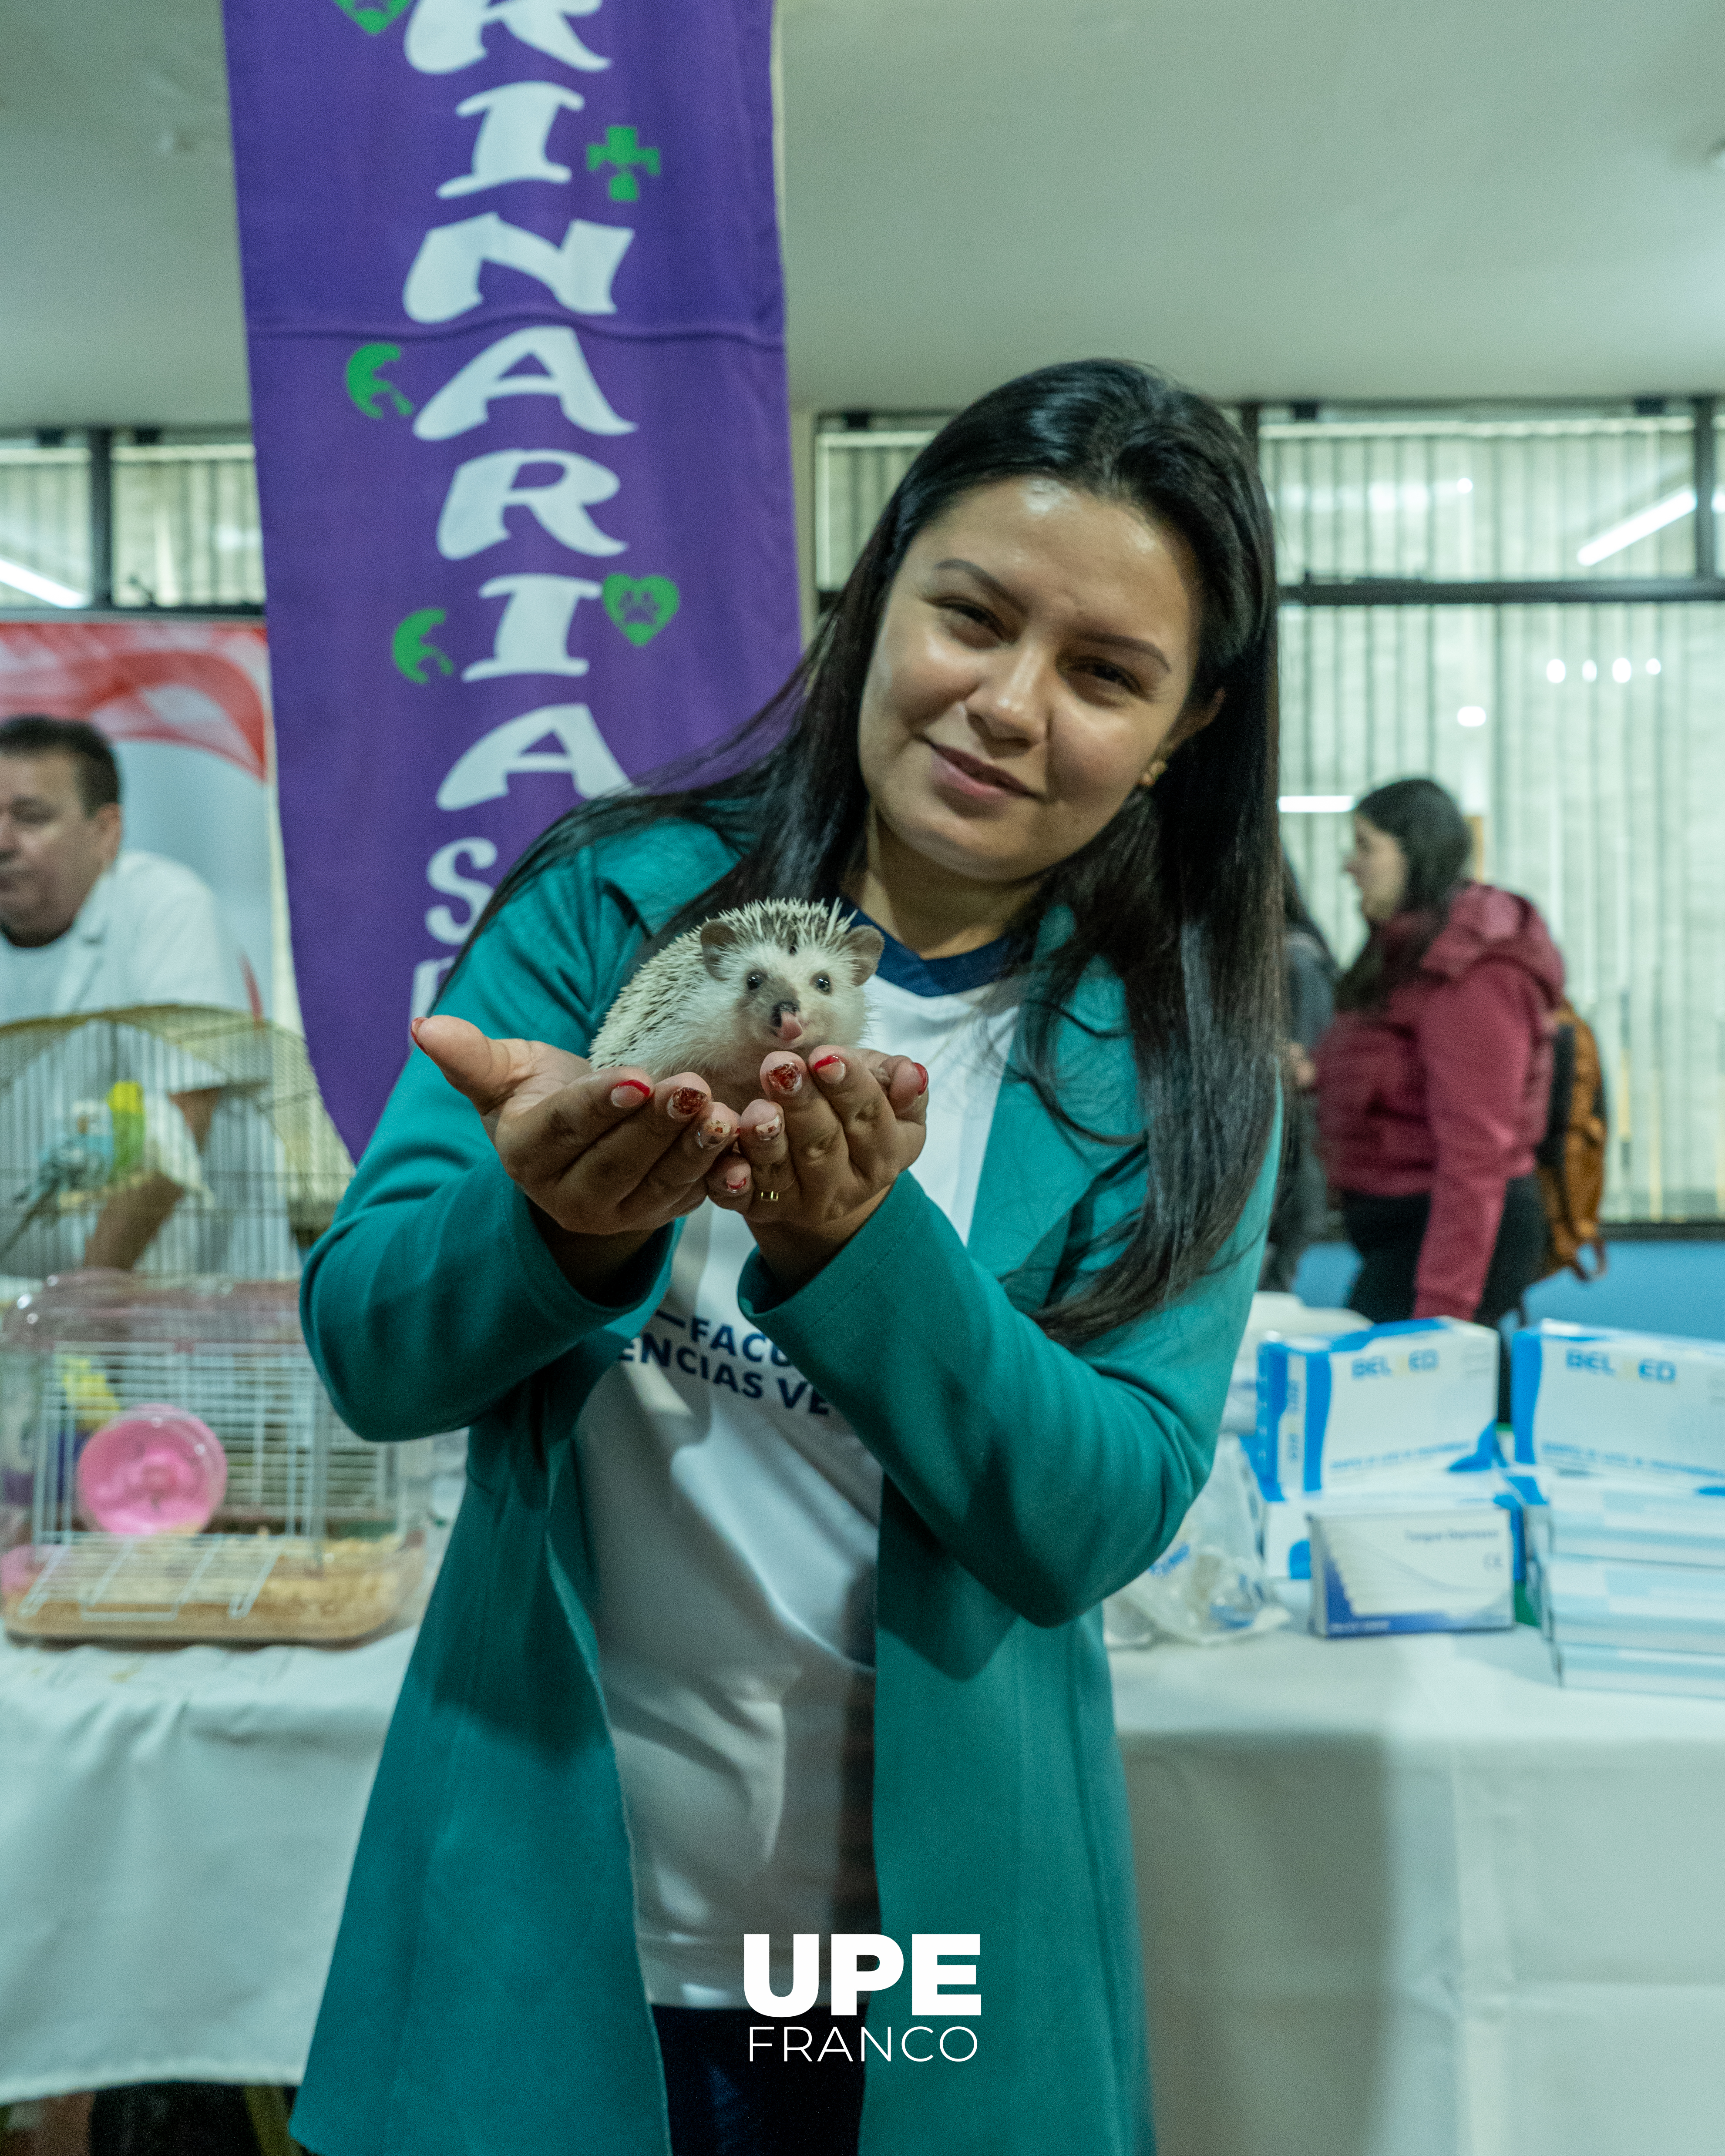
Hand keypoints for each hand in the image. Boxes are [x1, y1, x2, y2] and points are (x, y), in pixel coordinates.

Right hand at [412, 1015, 739, 1291]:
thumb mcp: (507, 1075)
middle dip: (657, 1126)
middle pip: (618, 1160)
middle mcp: (570, 1195)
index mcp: (528, 1154)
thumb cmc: (541, 1097)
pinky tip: (749, 1145)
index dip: (601, 1105)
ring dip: (696, 1152)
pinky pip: (697, 1199)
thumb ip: (472, 1057)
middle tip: (692, 1089)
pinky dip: (725, 1175)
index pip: (567, 1128)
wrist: (581, 1146)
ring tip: (725, 1115)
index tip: (635, 1077)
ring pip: (661, 1184)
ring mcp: (620, 1213)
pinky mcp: (662, 1216)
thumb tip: (422, 1026)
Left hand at [706, 1046, 927, 1290]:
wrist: (824, 1164)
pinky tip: (723, 1165)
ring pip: (782, 1172)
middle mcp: (847, 1186)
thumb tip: (912, 1075)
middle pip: (823, 1144)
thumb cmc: (854, 1112)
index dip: (849, 1086)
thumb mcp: (886, 1095)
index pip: (870, 1117)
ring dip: (766, 1141)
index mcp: (885, 1154)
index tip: (826, 1055)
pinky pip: (743, 1200)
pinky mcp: (761, 1209)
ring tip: (755, 1110)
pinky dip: (731, 1184)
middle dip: (802, 1104)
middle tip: (779, 1066)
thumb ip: (899, 1082)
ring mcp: (801, 1202)